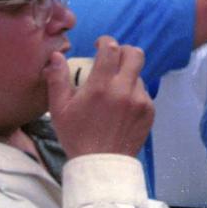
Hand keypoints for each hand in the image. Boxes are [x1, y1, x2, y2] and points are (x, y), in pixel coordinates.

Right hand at [44, 36, 153, 158]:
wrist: (101, 165)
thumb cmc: (76, 136)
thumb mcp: (59, 109)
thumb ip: (57, 78)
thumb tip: (56, 55)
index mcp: (101, 86)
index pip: (111, 49)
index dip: (106, 41)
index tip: (99, 45)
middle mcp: (124, 90)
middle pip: (135, 54)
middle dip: (124, 51)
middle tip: (113, 59)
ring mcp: (140, 100)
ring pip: (138, 75)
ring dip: (127, 76)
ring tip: (114, 91)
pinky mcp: (150, 111)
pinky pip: (144, 93)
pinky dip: (134, 93)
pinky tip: (122, 107)